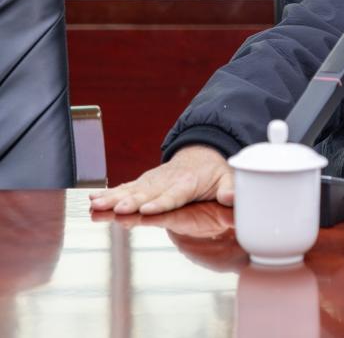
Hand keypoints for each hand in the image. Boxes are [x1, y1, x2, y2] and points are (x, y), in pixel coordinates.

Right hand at [88, 145, 233, 215]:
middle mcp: (166, 181)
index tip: (146, 209)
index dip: (160, 202)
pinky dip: (109, 193)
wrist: (203, 152)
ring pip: (131, 191)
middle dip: (129, 202)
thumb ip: (231, 188)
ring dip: (112, 199)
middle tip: (114, 210)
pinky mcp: (144, 182)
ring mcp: (153, 181)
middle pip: (146, 194)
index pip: (173, 195)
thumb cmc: (217, 170)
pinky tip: (93, 199)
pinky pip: (126, 187)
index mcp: (188, 182)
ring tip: (95, 206)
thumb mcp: (230, 176)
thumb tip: (232, 198)